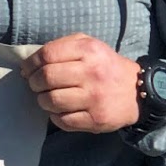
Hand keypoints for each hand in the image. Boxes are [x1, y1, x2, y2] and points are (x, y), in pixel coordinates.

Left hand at [20, 34, 140, 132]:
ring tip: (48, 97)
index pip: (47, 55)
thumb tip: (30, 64)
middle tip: (36, 85)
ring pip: (51, 101)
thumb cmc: (104, 66)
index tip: (27, 70)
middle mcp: (92, 73)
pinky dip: (55, 116)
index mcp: (89, 50)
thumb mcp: (89, 45)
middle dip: (34, 83)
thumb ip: (62, 47)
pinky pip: (62, 120)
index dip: (31, 64)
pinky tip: (61, 110)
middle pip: (46, 78)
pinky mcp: (95, 119)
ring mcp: (94, 98)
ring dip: (43, 100)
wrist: (137, 92)